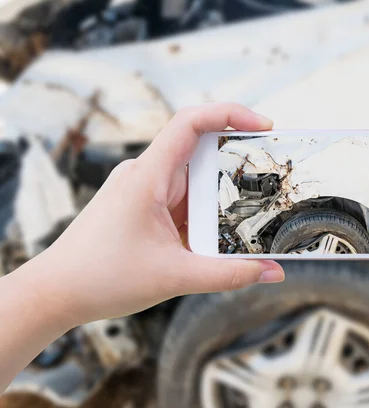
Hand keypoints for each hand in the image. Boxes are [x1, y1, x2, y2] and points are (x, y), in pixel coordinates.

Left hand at [19, 103, 284, 327]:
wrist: (56, 293)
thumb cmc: (101, 278)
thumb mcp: (175, 278)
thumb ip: (229, 275)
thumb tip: (274, 272)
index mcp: (147, 177)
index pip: (190, 123)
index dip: (230, 114)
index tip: (264, 125)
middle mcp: (146, 176)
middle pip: (201, 152)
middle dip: (239, 162)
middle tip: (273, 177)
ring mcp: (145, 192)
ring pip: (195, 181)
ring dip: (223, 195)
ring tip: (256, 212)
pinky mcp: (145, 209)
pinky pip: (184, 202)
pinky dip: (207, 214)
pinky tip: (224, 233)